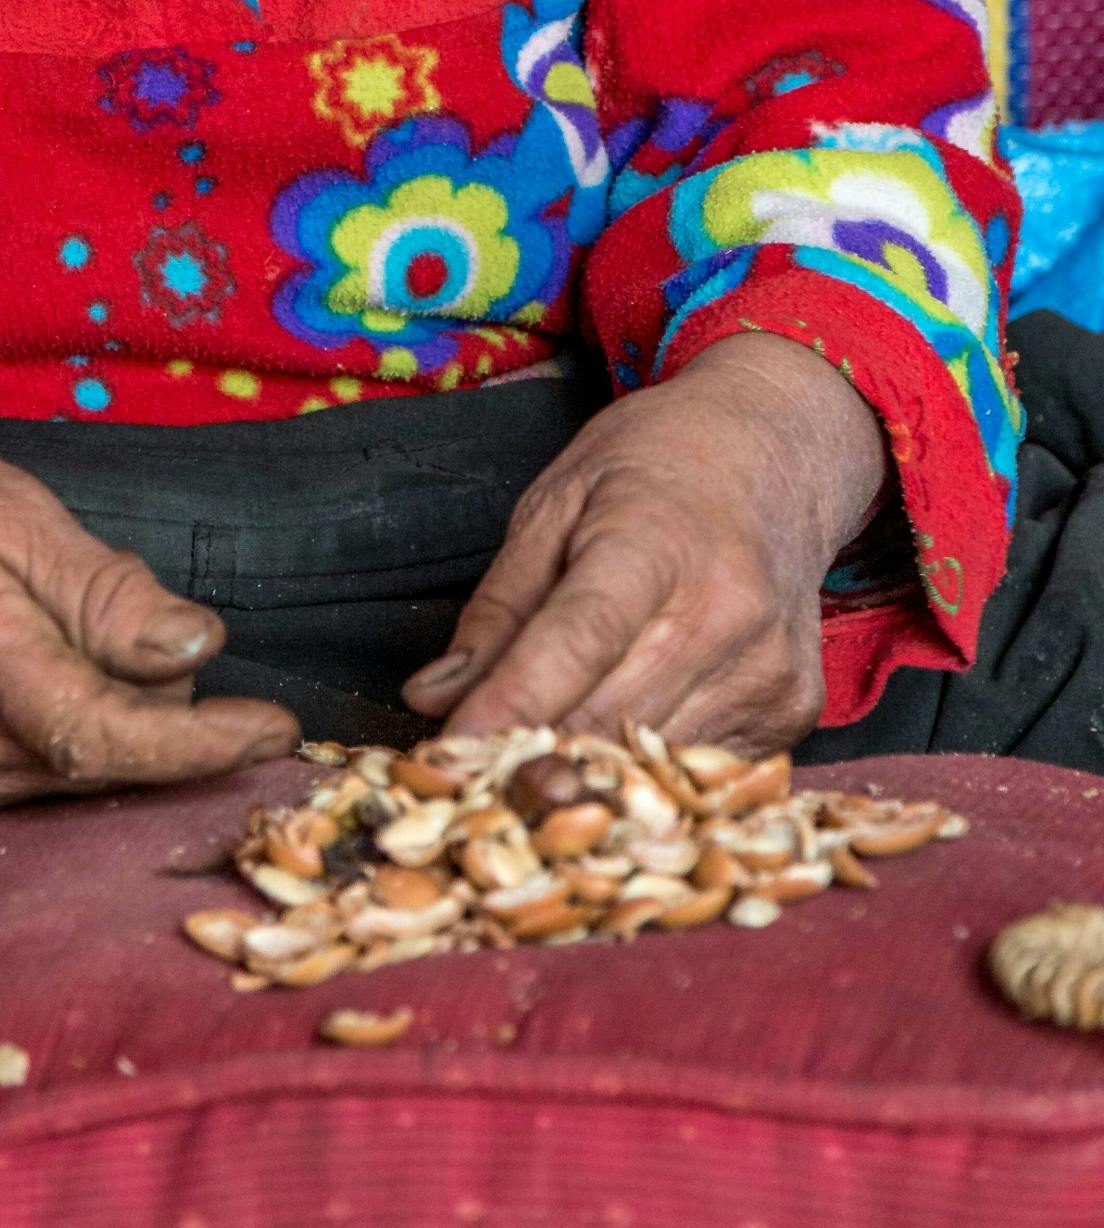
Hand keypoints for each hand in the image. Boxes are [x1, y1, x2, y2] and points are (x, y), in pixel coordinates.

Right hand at [0, 390, 296, 807]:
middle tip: (110, 590)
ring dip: (125, 695)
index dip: (201, 744)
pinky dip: (95, 710)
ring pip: (102, 759)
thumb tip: (199, 649)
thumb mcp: (16, 513)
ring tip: (64, 608)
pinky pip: (72, 761)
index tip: (277, 729)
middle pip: (119, 753)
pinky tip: (60, 649)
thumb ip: (107, 592)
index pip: (105, 737)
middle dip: (159, 684)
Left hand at [400, 334, 887, 751]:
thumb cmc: (653, 466)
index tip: (449, 754)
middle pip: (608, 718)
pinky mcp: (793, 711)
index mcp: (655, 542)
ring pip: (651, 762)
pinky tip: (620, 734)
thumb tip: (434, 698)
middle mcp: (726, 611)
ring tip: (538, 758)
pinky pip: (700, 770)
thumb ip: (497, 607)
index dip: (509, 705)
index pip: (578, 640)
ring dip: (584, 773)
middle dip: (529, 754)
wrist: (776, 454)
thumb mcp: (554, 503)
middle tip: (468, 772)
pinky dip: (647, 769)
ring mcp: (768, 668)